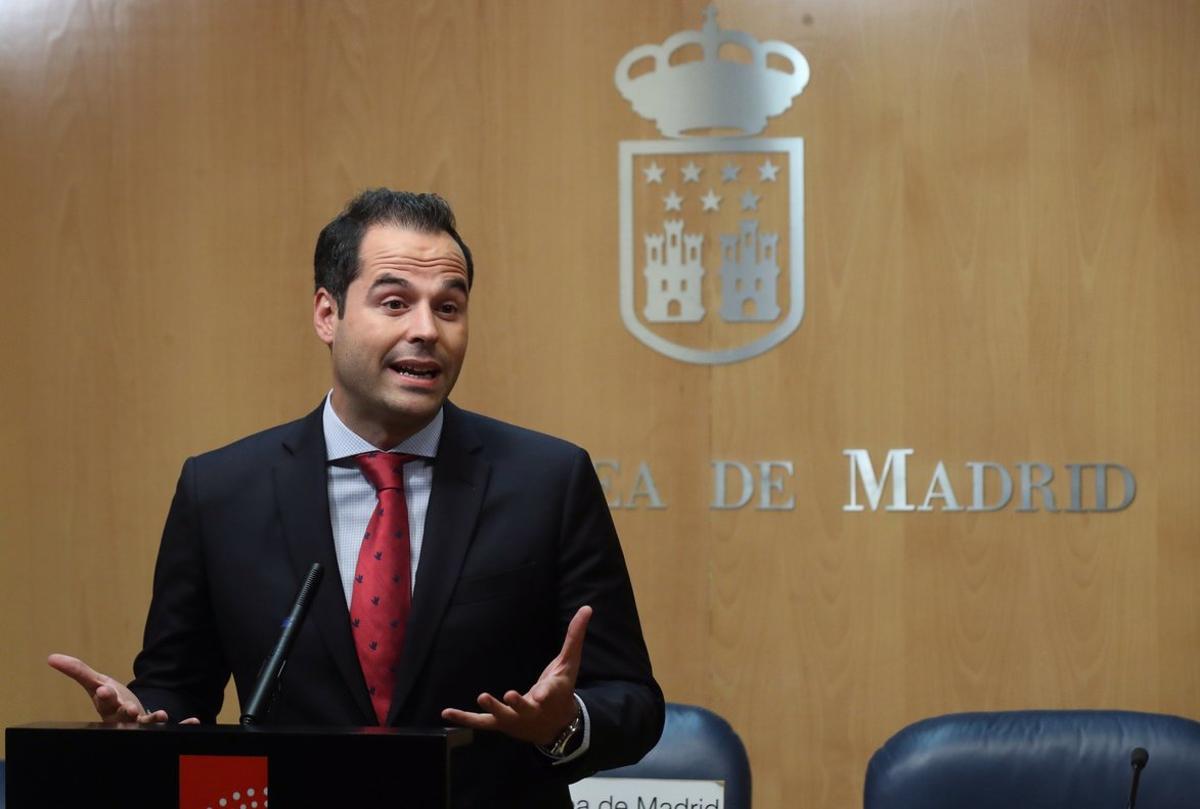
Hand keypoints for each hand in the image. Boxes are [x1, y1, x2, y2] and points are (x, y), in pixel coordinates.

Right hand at [47, 653, 198, 724]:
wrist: (129, 715)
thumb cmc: (111, 699)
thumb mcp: (96, 683)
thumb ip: (78, 671)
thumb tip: (52, 657)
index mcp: (107, 708)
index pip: (103, 703)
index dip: (104, 697)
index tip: (103, 689)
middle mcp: (123, 720)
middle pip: (122, 718)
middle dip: (125, 713)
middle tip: (129, 709)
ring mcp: (142, 725)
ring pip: (146, 726)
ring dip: (153, 721)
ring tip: (161, 715)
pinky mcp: (159, 726)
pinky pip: (172, 728)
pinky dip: (183, 725)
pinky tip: (194, 720)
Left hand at [441, 605, 590, 745]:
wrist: (557, 726)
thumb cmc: (562, 690)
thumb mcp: (570, 663)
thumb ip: (575, 636)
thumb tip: (587, 608)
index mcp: (551, 694)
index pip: (549, 693)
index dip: (545, 693)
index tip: (540, 694)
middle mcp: (533, 710)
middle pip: (524, 708)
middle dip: (517, 704)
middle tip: (510, 696)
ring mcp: (515, 719)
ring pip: (503, 716)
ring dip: (493, 708)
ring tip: (483, 696)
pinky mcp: (501, 724)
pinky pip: (481, 723)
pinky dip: (464, 718)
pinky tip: (446, 713)